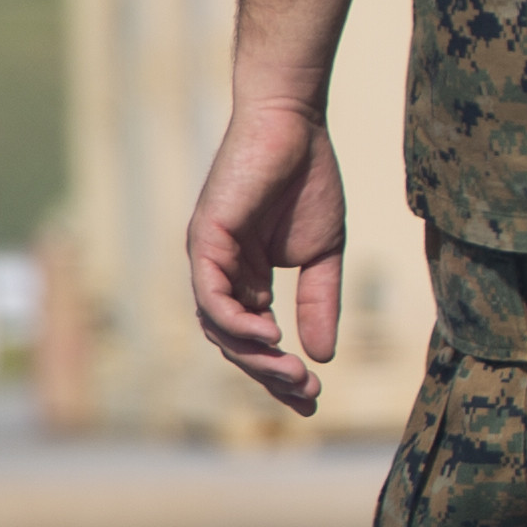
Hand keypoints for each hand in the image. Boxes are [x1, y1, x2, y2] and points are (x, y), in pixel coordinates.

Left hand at [185, 100, 351, 416]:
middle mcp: (220, 274)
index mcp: (247, 278)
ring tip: (291, 371)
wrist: (295, 127)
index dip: (280, 371)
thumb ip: (320, 303)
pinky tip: (270, 334)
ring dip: (253, 356)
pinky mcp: (204, 240)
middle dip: (268, 373)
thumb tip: (323, 355)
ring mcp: (208, 259)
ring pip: (218, 327)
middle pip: (233, 342)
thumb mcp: (323, 254)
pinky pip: (211, 295)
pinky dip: (235, 321)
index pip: (255, 338)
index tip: (312, 398)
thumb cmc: (308, 181)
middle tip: (306, 392)